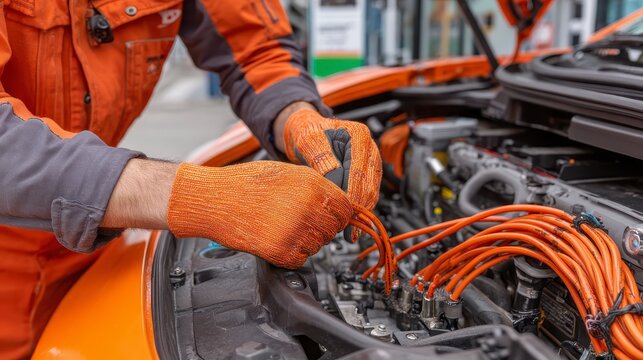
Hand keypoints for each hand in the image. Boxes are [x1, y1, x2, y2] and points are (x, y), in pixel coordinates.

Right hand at [166, 161, 351, 267]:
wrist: (215, 199)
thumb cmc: (245, 183)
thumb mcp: (287, 173)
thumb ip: (315, 187)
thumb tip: (337, 202)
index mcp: (311, 185)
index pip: (345, 208)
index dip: (339, 214)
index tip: (331, 217)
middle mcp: (307, 207)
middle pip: (334, 229)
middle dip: (321, 228)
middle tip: (299, 221)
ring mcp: (295, 231)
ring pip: (319, 245)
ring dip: (306, 241)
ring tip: (282, 227)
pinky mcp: (281, 252)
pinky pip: (302, 259)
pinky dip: (292, 254)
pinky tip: (275, 238)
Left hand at [280, 108, 381, 238]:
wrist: (307, 132)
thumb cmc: (307, 132)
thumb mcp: (308, 139)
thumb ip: (320, 155)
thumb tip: (332, 175)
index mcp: (359, 136)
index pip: (360, 170)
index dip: (354, 193)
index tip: (346, 211)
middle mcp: (369, 149)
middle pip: (370, 183)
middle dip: (360, 207)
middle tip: (349, 230)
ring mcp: (369, 162)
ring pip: (371, 191)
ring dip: (361, 212)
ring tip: (350, 232)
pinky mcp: (365, 174)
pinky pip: (366, 194)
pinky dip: (358, 209)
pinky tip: (351, 224)